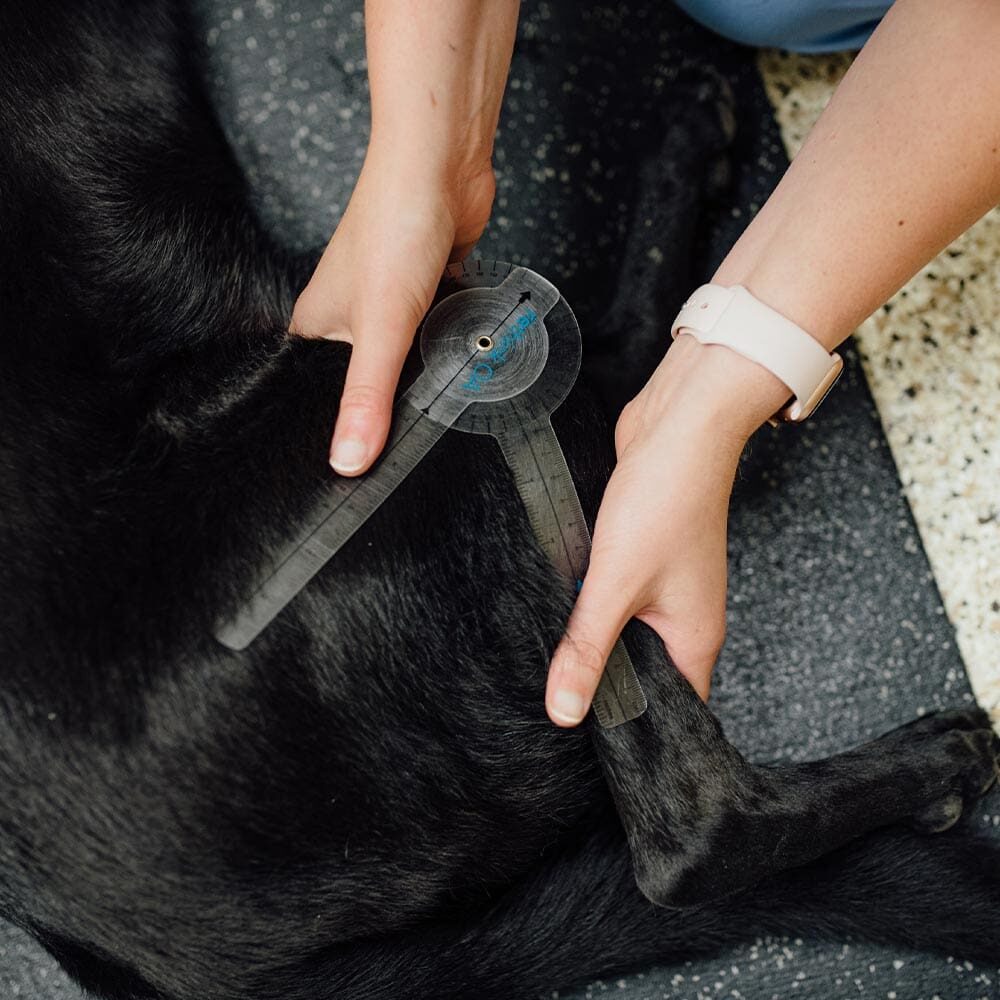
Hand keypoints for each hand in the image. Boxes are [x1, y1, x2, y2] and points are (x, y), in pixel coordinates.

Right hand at [290, 151, 494, 473]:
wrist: (442, 166)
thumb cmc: (394, 225)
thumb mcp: (379, 327)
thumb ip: (366, 398)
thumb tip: (348, 460)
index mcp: (315, 329)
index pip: (316, 398)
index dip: (340, 429)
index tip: (361, 464)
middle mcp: (347, 318)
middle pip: (366, 383)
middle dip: (390, 404)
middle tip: (409, 436)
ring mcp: (388, 306)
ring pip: (405, 362)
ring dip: (423, 375)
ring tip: (436, 400)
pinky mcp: (426, 294)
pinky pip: (434, 338)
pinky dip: (448, 348)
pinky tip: (459, 362)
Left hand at [544, 335, 788, 724]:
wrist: (678, 427)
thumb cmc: (665, 500)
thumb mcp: (616, 584)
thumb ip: (588, 648)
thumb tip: (565, 710)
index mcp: (694, 640)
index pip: (672, 710)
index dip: (634, 731)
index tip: (590, 746)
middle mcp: (685, 620)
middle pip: (643, 674)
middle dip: (603, 685)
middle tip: (555, 703)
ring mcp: (666, 590)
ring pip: (625, 635)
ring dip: (593, 641)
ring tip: (551, 659)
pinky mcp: (644, 560)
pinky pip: (616, 599)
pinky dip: (591, 606)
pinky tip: (560, 607)